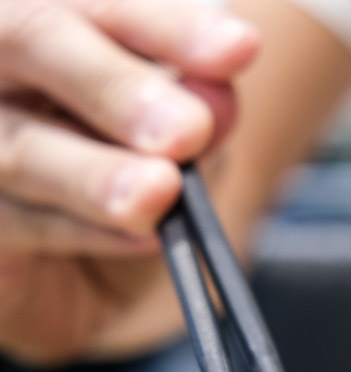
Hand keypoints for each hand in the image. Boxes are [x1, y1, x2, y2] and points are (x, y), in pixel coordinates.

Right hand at [0, 0, 258, 363]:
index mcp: (46, 22)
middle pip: (33, 37)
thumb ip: (194, 114)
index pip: (99, 2)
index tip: (239, 51)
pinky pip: (20, 224)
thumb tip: (219, 100)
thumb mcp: (177, 142)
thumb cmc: (126, 179)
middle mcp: (0, 66)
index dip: (167, 26)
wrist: (77, 277)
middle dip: (117, 86)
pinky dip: (86, 232)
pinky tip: (145, 238)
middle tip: (186, 130)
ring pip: (23, 150)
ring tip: (160, 192)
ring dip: (98, 173)